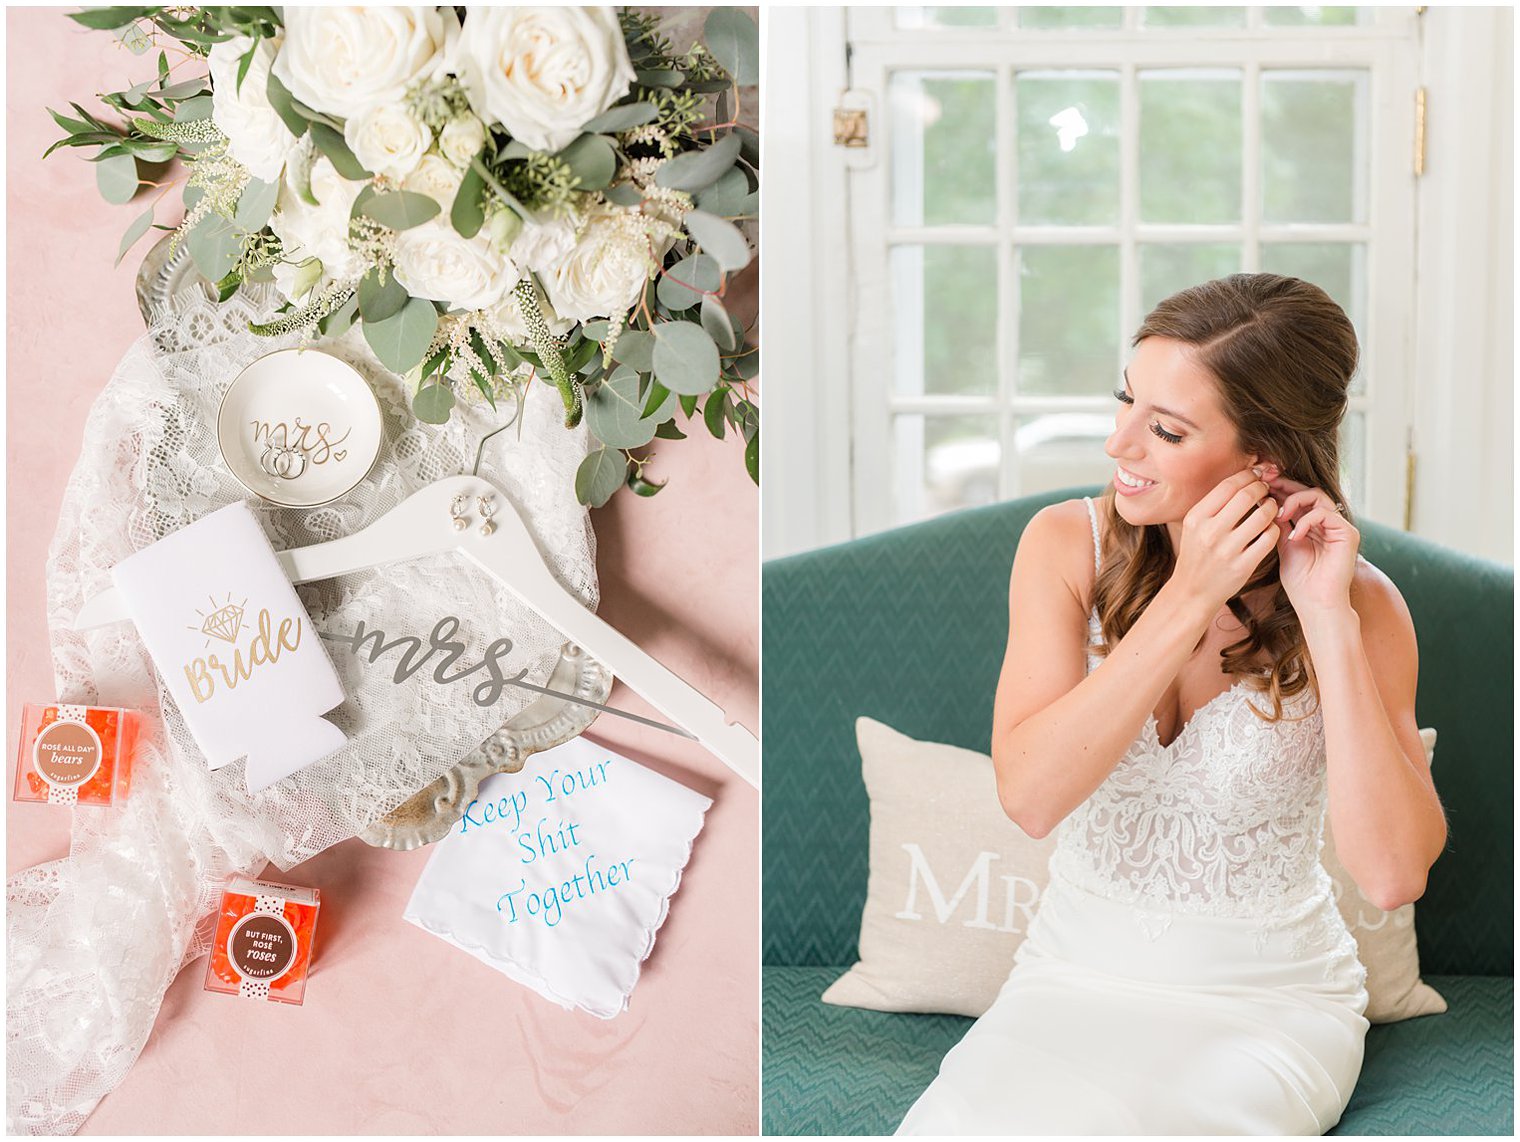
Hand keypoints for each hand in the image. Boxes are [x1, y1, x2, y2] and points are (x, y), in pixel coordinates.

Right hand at [1170, 468, 1280, 610]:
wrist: (1192, 591)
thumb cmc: (1197, 553)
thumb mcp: (1195, 526)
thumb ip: (1215, 504)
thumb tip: (1245, 477)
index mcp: (1196, 517)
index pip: (1228, 485)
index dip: (1248, 475)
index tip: (1257, 475)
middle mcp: (1209, 532)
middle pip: (1247, 495)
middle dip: (1262, 488)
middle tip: (1266, 489)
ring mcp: (1226, 550)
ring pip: (1263, 515)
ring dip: (1272, 506)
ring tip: (1270, 507)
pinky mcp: (1242, 566)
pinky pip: (1269, 538)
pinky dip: (1274, 529)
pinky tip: (1269, 528)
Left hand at [1265, 474, 1359, 615]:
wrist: (1316, 604)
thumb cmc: (1300, 581)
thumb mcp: (1282, 545)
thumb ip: (1278, 524)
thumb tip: (1263, 500)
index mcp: (1311, 524)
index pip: (1296, 496)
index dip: (1278, 487)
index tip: (1258, 482)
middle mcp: (1327, 522)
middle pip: (1307, 489)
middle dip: (1284, 484)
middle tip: (1266, 481)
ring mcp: (1339, 526)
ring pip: (1317, 495)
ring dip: (1294, 500)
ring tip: (1280, 515)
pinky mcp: (1348, 533)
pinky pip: (1325, 514)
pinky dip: (1306, 520)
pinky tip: (1294, 536)